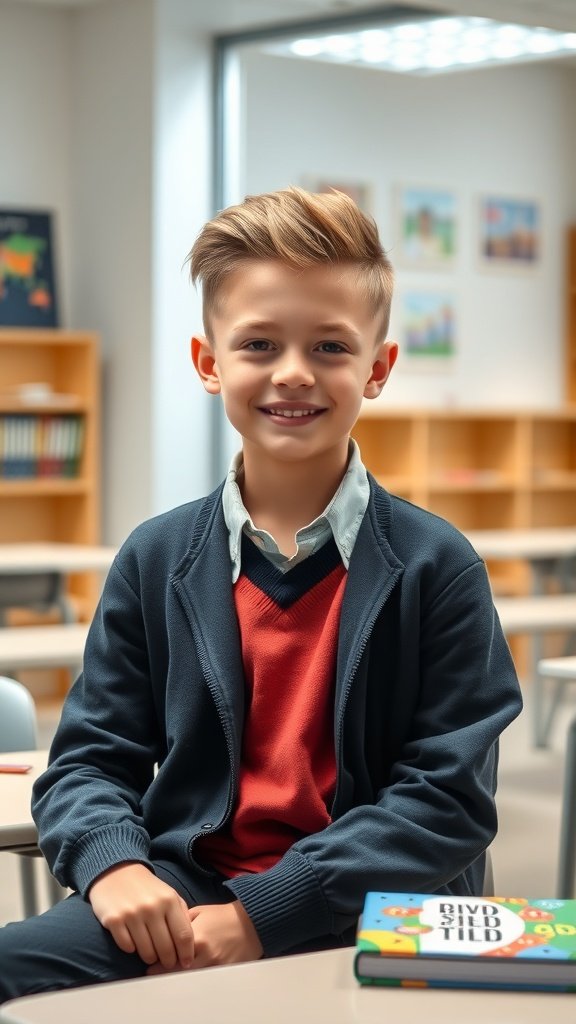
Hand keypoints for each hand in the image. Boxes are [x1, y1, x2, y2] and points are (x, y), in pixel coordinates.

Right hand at [89, 862, 193, 969]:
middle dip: (169, 961)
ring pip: (146, 952)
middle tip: (167, 964)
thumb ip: (181, 915)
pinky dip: (132, 949)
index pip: (184, 935)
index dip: (186, 953)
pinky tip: (134, 944)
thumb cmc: (146, 888)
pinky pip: (127, 947)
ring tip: (151, 955)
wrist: (116, 872)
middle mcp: (152, 907)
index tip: (186, 963)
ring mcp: (132, 914)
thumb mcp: (169, 894)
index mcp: (169, 900)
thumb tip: (189, 942)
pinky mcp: (114, 920)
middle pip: (166, 948)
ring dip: (150, 958)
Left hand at [146, 900, 262, 974]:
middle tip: (154, 976)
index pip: (170, 953)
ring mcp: (215, 965)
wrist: (251, 922)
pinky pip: (205, 981)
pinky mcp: (224, 972)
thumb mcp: (199, 911)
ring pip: (190, 979)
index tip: (149, 965)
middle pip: (178, 971)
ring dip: (179, 979)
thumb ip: (181, 922)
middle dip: (165, 974)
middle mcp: (204, 953)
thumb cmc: (223, 915)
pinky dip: (196, 982)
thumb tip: (164, 930)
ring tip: (169, 979)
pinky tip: (189, 981)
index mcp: (195, 936)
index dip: (158, 961)